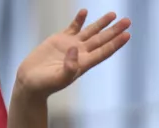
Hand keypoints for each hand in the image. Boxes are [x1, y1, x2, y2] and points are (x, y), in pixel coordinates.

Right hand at [14, 9, 130, 97]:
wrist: (30, 81)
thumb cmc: (45, 85)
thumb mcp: (58, 79)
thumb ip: (69, 66)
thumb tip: (75, 49)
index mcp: (83, 64)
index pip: (104, 51)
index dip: (116, 43)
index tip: (127, 35)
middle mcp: (81, 53)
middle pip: (102, 39)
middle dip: (115, 30)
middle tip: (128, 21)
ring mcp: (71, 45)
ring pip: (91, 32)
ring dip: (102, 23)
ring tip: (113, 14)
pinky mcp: (60, 39)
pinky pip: (73, 27)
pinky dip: (79, 19)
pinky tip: (85, 12)